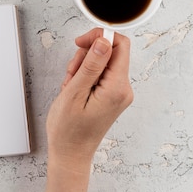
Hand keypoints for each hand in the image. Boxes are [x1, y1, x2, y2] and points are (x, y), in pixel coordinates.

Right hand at [33, 28, 132, 191]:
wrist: (70, 154)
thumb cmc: (68, 130)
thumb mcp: (74, 93)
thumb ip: (91, 65)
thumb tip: (104, 41)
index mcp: (117, 87)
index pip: (119, 45)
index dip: (99, 37)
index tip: (80, 43)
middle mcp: (123, 89)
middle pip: (110, 52)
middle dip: (86, 55)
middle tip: (71, 73)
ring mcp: (118, 93)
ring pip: (102, 62)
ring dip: (82, 67)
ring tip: (70, 86)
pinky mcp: (111, 96)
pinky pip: (100, 74)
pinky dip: (84, 76)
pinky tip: (74, 90)